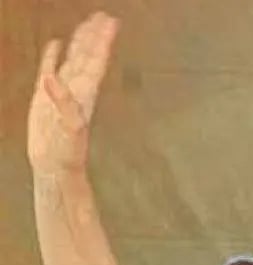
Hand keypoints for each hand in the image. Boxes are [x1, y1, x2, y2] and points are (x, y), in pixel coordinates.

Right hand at [27, 12, 118, 172]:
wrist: (55, 166)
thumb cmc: (68, 152)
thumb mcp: (70, 128)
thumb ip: (63, 103)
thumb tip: (51, 77)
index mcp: (85, 93)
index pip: (95, 61)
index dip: (102, 42)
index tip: (111, 23)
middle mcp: (76, 89)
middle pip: (88, 56)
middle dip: (95, 36)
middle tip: (104, 16)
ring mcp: (61, 91)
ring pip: (72, 59)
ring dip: (80, 41)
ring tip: (87, 23)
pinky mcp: (45, 97)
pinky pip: (50, 68)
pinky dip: (53, 54)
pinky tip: (56, 43)